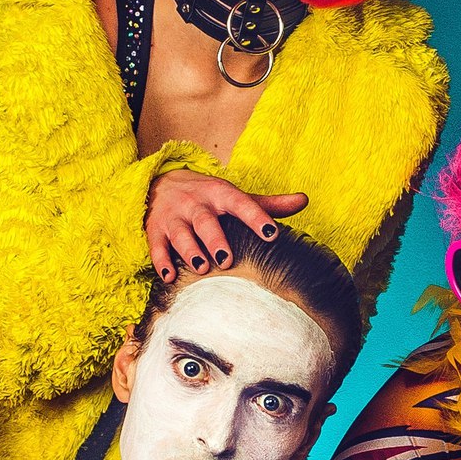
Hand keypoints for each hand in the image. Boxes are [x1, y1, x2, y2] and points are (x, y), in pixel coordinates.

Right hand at [146, 170, 307, 279]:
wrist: (161, 182)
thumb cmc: (207, 197)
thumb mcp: (234, 196)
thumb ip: (267, 204)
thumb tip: (304, 200)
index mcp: (220, 194)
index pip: (241, 204)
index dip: (256, 218)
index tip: (271, 233)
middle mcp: (196, 203)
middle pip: (205, 220)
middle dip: (215, 239)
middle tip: (227, 259)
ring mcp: (174, 217)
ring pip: (181, 234)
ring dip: (190, 250)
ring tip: (201, 267)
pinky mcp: (156, 230)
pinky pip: (157, 246)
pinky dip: (162, 261)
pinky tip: (170, 277)